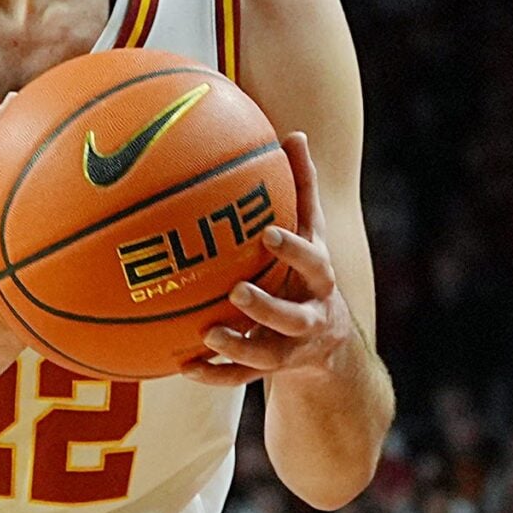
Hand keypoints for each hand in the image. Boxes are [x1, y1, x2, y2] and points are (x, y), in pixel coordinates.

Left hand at [182, 132, 356, 386]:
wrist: (330, 346)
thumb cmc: (308, 271)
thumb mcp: (312, 234)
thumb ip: (302, 189)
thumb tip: (294, 133)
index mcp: (317, 279)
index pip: (311, 261)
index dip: (291, 249)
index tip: (265, 232)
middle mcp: (310, 316)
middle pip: (294, 316)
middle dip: (268, 306)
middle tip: (237, 291)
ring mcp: (291, 348)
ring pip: (268, 355)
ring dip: (238, 346)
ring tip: (207, 333)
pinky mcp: (271, 371)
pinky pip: (240, 379)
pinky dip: (214, 373)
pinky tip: (182, 365)